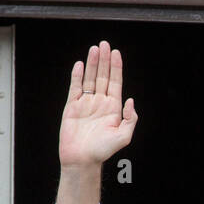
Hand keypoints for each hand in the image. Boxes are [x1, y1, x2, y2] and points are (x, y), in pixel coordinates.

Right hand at [59, 41, 137, 169]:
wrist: (82, 159)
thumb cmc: (102, 151)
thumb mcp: (124, 137)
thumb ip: (130, 119)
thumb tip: (131, 100)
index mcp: (113, 108)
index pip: (116, 83)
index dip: (116, 67)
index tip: (116, 53)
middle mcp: (100, 103)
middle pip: (103, 76)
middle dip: (104, 60)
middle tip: (104, 44)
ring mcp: (86, 103)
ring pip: (90, 78)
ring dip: (92, 63)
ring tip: (94, 49)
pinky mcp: (72, 106)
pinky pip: (75, 87)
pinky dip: (77, 75)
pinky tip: (79, 64)